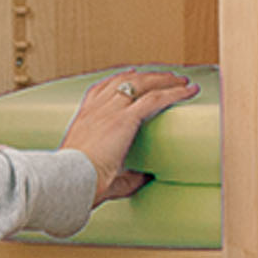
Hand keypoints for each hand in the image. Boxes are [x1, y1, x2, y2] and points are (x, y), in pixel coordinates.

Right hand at [60, 68, 201, 205]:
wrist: (69, 182)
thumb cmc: (78, 183)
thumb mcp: (100, 174)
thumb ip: (125, 175)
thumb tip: (144, 178)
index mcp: (84, 119)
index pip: (100, 89)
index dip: (117, 80)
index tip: (131, 74)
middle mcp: (96, 109)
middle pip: (124, 79)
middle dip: (147, 75)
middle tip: (165, 76)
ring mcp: (110, 111)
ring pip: (142, 84)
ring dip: (164, 80)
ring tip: (181, 81)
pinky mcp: (125, 119)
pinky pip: (155, 99)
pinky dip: (175, 93)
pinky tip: (188, 91)